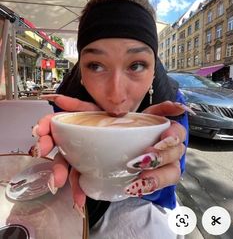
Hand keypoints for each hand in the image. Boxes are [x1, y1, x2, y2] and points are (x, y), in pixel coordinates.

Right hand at [30, 94, 99, 216]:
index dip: (44, 127)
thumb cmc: (106, 117)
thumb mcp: (91, 109)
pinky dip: (78, 190)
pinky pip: (81, 179)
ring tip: (59, 181)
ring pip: (66, 167)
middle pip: (56, 148)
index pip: (52, 126)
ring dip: (60, 175)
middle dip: (47, 150)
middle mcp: (71, 142)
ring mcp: (79, 156)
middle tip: (44, 153)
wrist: (126, 129)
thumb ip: (75, 104)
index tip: (40, 130)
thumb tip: (57, 99)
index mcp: (70, 126)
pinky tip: (79, 198)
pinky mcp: (88, 168)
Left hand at [124, 101, 188, 196]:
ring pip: (173, 173)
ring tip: (141, 179)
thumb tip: (178, 106)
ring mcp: (167, 166)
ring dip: (158, 176)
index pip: (179, 132)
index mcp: (169, 131)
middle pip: (176, 154)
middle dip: (161, 157)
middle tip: (143, 160)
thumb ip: (161, 110)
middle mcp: (172, 149)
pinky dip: (149, 186)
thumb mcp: (145, 117)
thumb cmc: (137, 130)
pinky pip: (160, 186)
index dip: (173, 136)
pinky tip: (135, 187)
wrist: (123, 150)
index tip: (160, 141)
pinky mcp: (159, 180)